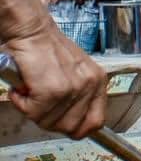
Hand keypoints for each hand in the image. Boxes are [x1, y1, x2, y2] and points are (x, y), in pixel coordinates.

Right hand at [5, 22, 106, 138]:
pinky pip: (33, 113)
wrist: (32, 31)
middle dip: (49, 121)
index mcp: (98, 82)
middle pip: (71, 128)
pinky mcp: (52, 91)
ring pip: (49, 122)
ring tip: (30, 91)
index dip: (78, 130)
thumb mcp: (75, 72)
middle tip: (38, 105)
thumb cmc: (47, 49)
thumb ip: (78, 95)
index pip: (96, 122)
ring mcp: (72, 89)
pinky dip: (21, 104)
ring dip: (32, 111)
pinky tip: (22, 89)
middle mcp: (90, 86)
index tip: (64, 126)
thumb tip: (73, 124)